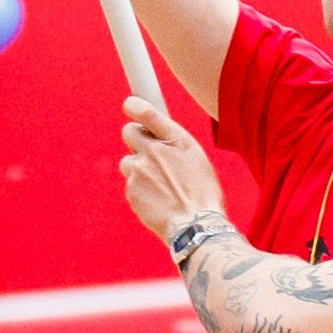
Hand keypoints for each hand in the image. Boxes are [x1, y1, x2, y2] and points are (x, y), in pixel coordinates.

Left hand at [119, 94, 224, 244]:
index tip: (129, 105)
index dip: (134, 105)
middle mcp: (155, 151)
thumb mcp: (196, 159)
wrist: (196, 226)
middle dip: (135, 139)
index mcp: (176, 140)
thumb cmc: (203, 194)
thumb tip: (155, 135)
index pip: (146, 111)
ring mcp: (140, 171)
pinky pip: (131, 184)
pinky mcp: (131, 190)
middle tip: (147, 151)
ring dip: (139, 169)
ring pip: (129, 162)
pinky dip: (140, 190)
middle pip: (129, 132)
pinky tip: (158, 200)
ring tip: (160, 186)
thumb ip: (174, 144)